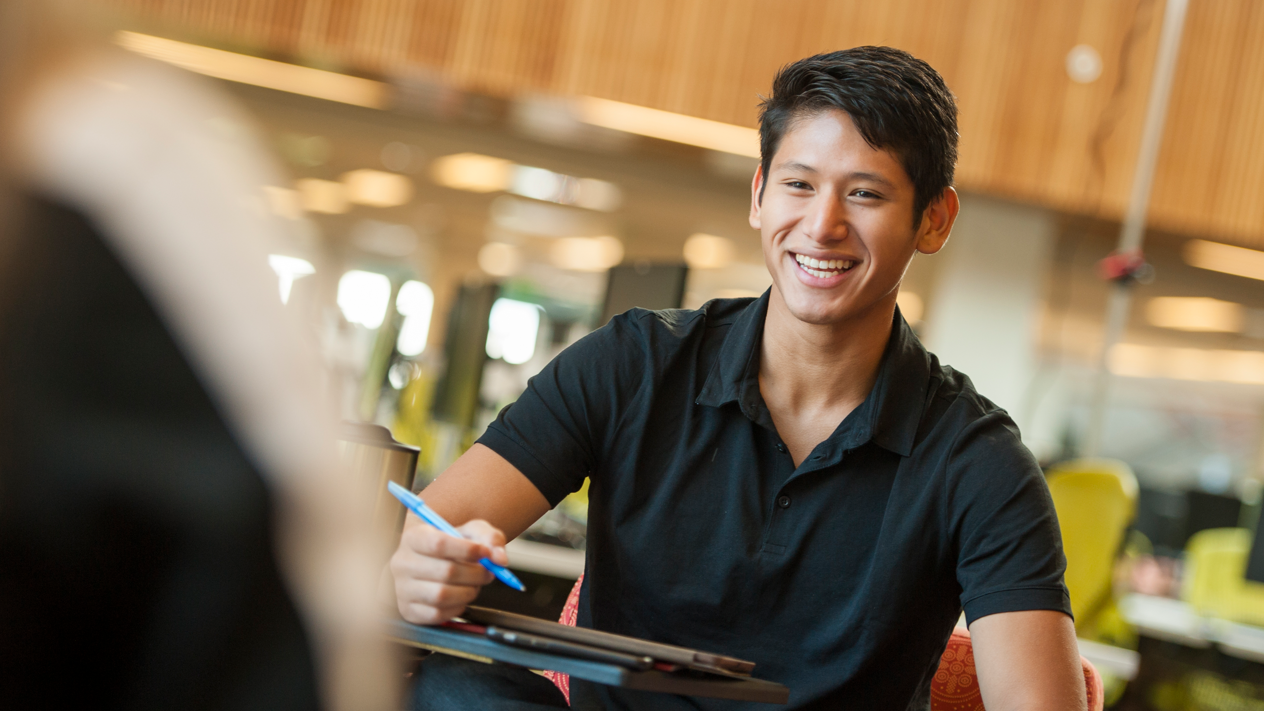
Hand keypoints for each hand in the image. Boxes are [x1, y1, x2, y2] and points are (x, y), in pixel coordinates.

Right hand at [390, 516, 509, 623]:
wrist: (433, 561)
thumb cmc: (452, 545)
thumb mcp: (471, 531)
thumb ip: (490, 538)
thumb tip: (499, 559)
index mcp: (413, 538)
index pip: (439, 543)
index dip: (468, 550)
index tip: (486, 553)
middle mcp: (402, 563)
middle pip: (445, 571)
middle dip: (475, 574)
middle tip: (488, 572)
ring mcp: (402, 589)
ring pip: (442, 595)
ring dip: (468, 592)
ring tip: (474, 584)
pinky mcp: (408, 611)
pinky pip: (438, 614)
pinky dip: (457, 607)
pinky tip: (461, 596)